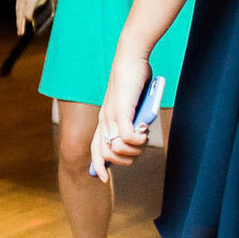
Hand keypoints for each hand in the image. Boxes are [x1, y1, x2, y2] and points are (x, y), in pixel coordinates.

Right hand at [13, 0, 56, 35]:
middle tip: (21, 34)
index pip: (28, 15)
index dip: (28, 24)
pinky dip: (18, 11)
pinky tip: (20, 14)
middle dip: (21, 24)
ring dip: (18, 19)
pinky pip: (17, 4)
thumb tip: (60, 4)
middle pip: (20, 15)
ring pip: (17, 10)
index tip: (30, 30)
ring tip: (19, 28)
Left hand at [89, 55, 152, 183]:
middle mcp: (104, 120)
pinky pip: (126, 137)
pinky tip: (144, 133)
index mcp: (104, 119)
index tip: (103, 179)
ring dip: (134, 149)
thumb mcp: (132, 103)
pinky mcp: (121, 110)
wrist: (130, 57)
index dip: (97, 166)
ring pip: (116, 149)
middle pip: (107, 154)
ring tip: (143, 137)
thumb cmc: (134, 79)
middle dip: (125, 159)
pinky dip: (137, 140)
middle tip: (139, 147)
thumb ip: (134, 117)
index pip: (95, 149)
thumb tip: (140, 129)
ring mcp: (111, 115)